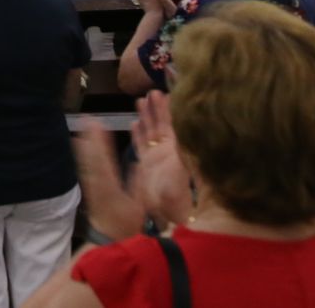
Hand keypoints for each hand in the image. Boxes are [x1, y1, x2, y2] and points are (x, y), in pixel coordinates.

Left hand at [72, 119, 145, 240]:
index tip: (99, 128)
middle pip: (94, 159)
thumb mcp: (139, 206)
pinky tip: (78, 142)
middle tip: (88, 119)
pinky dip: (82, 154)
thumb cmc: (127, 223)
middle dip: (91, 138)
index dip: (101, 145)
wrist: (109, 238)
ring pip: (87, 161)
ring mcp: (91, 185)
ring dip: (85, 142)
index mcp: (111, 188)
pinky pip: (85, 167)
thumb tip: (139, 164)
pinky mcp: (88, 186)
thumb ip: (138, 184)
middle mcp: (98, 184)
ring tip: (83, 124)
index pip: (106, 163)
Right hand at [130, 92, 193, 225]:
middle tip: (155, 92)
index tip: (173, 94)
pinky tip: (135, 122)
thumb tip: (178, 137)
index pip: (178, 128)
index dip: (175, 112)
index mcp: (180, 154)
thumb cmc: (175, 203)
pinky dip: (138, 134)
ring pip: (152, 133)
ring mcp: (158, 160)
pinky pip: (142, 146)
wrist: (165, 222)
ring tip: (142, 99)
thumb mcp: (178, 178)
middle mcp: (170, 155)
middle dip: (160, 109)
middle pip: (165, 127)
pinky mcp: (147, 167)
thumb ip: (179, 156)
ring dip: (147, 117)